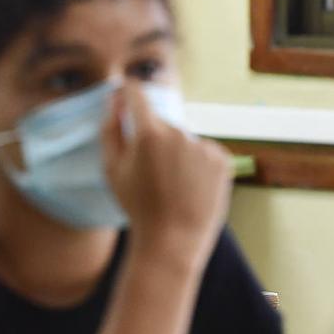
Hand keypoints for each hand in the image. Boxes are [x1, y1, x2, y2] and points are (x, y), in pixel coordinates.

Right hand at [101, 82, 230, 265]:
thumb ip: (110, 128)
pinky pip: (203, 152)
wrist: (173, 241)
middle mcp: (179, 133)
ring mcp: (204, 145)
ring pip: (182, 140)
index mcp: (148, 133)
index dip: (128, 92)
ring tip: (172, 186)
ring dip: (175, 153)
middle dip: (152, 139)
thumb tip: (114, 99)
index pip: (137, 93)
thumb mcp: (112, 169)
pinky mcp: (222, 158)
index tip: (125, 94)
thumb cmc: (137, 206)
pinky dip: (196, 164)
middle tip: (149, 174)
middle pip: (160, 124)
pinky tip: (190, 188)